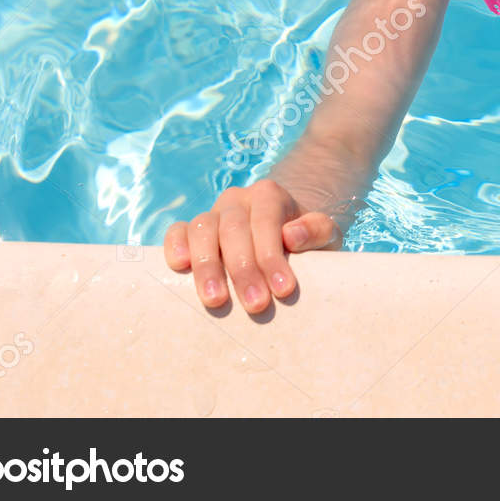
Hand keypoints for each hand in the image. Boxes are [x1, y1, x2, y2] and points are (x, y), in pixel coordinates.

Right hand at [163, 180, 341, 313]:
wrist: (286, 231)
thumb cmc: (306, 238)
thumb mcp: (324, 233)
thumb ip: (317, 229)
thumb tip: (292, 236)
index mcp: (269, 195)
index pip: (266, 223)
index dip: (272, 257)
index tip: (283, 291)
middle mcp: (237, 200)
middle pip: (234, 229)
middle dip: (244, 270)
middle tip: (256, 305)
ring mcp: (212, 214)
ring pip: (202, 229)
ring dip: (207, 266)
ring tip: (216, 301)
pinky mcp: (192, 230)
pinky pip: (177, 231)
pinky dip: (175, 245)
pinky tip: (179, 267)